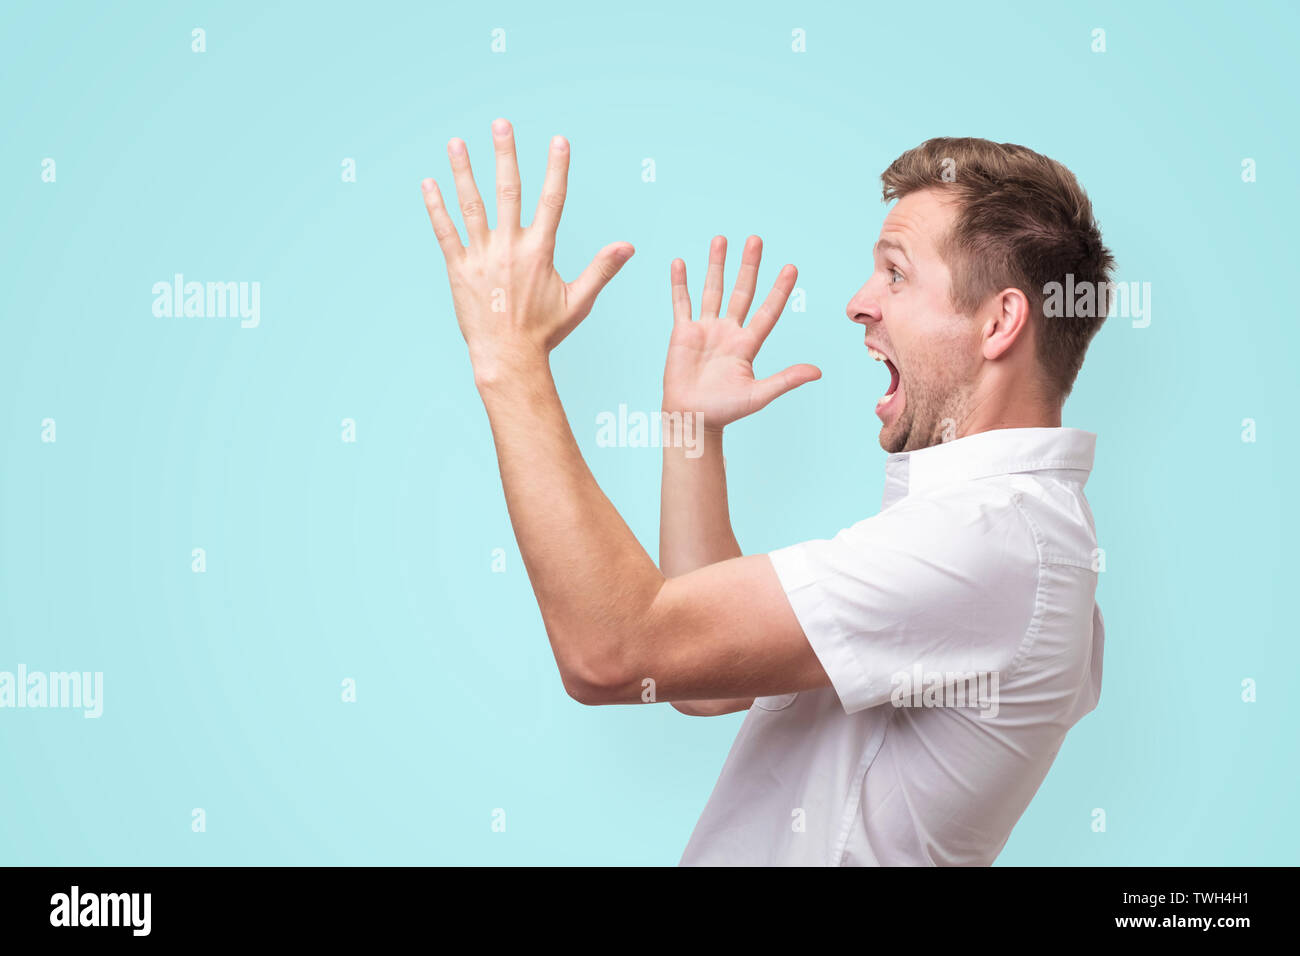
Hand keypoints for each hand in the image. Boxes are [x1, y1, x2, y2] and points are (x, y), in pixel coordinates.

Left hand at [421, 118, 634, 378]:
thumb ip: (602, 269)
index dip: (556, 168)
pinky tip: (428, 183)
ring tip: (456, 142)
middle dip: (505, 154)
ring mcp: (482, 257)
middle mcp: (510, 247)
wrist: (508, 358)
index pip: (551, 200)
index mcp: (540, 251)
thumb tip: (629, 247)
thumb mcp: (578, 301)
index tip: (558, 140)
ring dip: (463, 171)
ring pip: (471, 205)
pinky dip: (436, 207)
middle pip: (508, 191)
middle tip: (501, 124)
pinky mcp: (459, 270)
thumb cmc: (544, 333)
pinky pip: (445, 232)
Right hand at [663, 235, 819, 429]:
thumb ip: (786, 380)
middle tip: (755, 239)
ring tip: (721, 239)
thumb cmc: (725, 411)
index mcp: (748, 344)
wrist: (692, 419)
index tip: (791, 267)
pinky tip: (680, 264)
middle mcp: (728, 332)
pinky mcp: (683, 333)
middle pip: (741, 291)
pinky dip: (680, 284)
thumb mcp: (759, 395)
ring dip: (716, 265)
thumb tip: (817, 372)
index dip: (779, 290)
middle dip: (748, 266)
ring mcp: (705, 330)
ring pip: (713, 290)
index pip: (768, 310)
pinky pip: (682, 303)